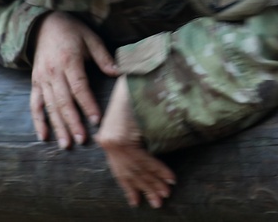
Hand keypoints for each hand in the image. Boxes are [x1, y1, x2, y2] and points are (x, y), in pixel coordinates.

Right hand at [30, 11, 117, 148]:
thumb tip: (118, 73)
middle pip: (63, 101)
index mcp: (68, 60)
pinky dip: (38, 121)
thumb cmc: (71, 31)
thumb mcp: (91, 38)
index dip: (87, 104)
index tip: (96, 120)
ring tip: (66, 144)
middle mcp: (53, 72)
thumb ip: (103, 57)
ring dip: (58, 126)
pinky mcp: (35, 82)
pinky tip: (43, 136)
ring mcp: (42, 78)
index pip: (79, 86)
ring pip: (50, 106)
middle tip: (82, 140)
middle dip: (73, 122)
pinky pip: (35, 104)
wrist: (44, 24)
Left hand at [96, 77, 176, 208]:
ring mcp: (116, 140)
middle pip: (130, 172)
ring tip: (164, 195)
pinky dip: (160, 170)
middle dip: (145, 188)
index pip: (119, 169)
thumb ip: (129, 134)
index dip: (129, 185)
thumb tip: (131, 147)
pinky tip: (169, 179)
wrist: (135, 76)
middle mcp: (109, 140)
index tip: (136, 200)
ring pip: (139, 168)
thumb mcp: (127, 116)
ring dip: (155, 183)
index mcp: (108, 136)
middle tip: (157, 202)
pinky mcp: (124, 138)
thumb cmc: (134, 93)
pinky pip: (146, 159)